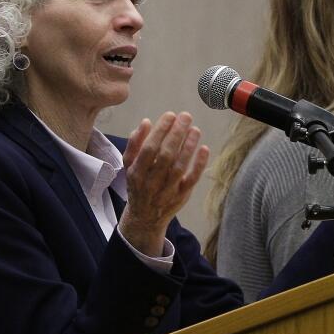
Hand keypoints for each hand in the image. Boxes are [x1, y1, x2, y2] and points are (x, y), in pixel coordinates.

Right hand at [119, 112, 209, 256]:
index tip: (170, 115)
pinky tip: (204, 149)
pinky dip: (199, 165)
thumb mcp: (129, 165)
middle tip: (185, 116)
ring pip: (179, 167)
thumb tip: (146, 122)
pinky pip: (192, 180)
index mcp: (136, 172)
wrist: (144, 217)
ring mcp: (167, 191)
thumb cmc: (138, 184)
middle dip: (176, 134)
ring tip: (195, 129)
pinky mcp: (181, 196)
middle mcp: (151, 182)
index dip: (160, 131)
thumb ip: (135, 143)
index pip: (149, 148)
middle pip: (165, 156)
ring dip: (189, 146)